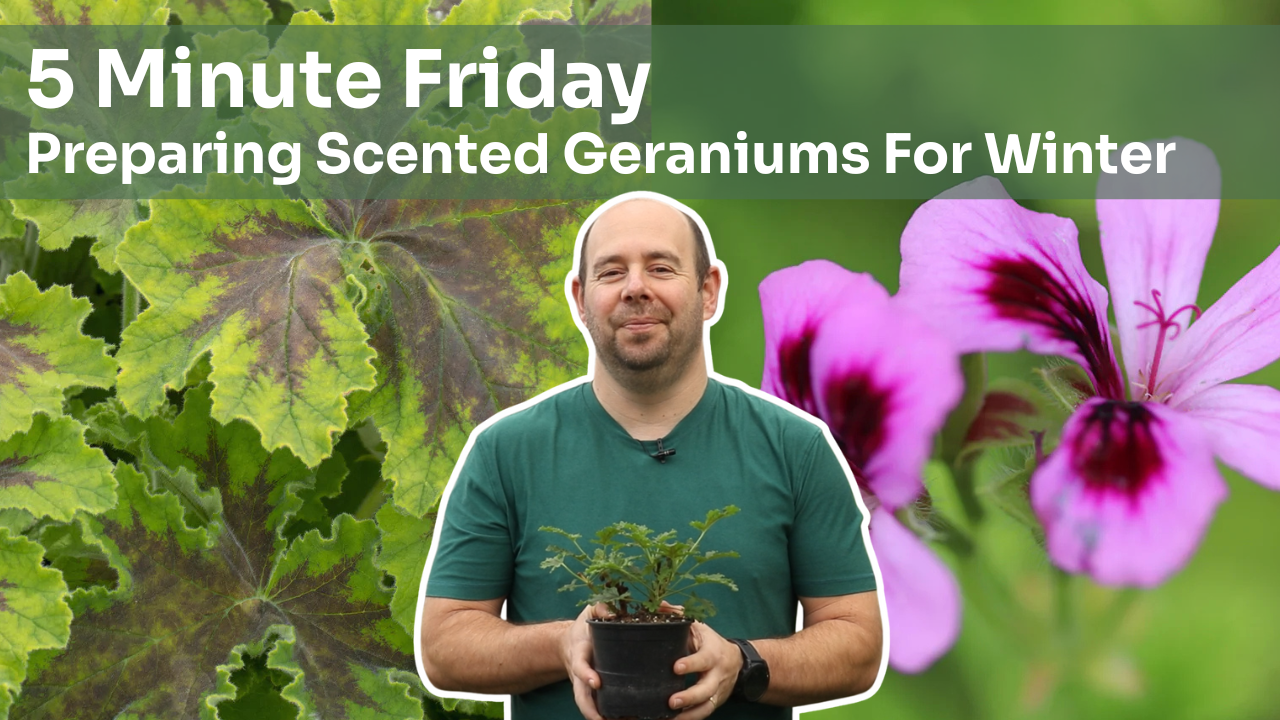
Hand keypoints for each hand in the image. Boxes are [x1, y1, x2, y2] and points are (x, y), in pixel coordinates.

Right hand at [561, 603, 611, 719]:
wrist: (569, 643)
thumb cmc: (583, 628)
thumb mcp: (589, 613)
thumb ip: (599, 609)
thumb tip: (612, 613)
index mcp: (578, 655)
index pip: (580, 667)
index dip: (586, 675)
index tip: (597, 683)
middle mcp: (580, 676)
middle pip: (581, 698)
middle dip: (591, 711)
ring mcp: (585, 686)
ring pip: (588, 707)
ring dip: (600, 718)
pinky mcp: (593, 692)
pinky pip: (598, 707)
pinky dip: (608, 716)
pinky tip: (628, 719)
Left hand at [668, 621, 742, 718]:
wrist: (739, 663)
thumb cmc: (711, 643)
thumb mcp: (699, 627)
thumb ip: (679, 616)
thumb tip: (661, 605)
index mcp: (713, 653)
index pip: (704, 659)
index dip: (692, 664)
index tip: (676, 667)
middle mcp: (717, 675)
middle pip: (707, 689)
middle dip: (689, 696)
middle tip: (671, 701)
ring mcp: (717, 692)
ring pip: (706, 707)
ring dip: (688, 715)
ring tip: (669, 718)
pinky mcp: (714, 703)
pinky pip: (703, 715)